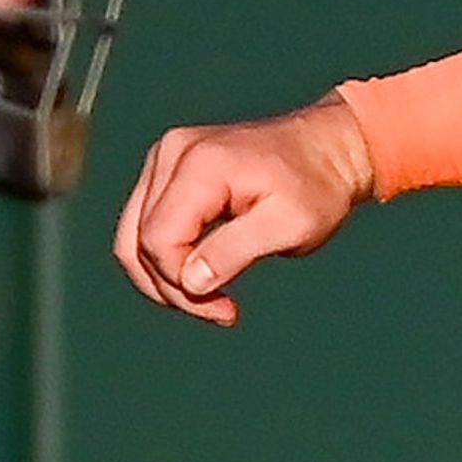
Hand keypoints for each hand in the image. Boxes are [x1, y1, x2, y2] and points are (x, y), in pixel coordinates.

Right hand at [111, 97, 375, 323]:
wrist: (327, 150)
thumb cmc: (315, 187)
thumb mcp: (289, 226)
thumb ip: (235, 251)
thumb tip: (189, 282)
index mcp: (200, 164)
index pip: (158, 239)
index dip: (181, 284)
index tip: (226, 309)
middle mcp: (172, 154)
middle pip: (139, 242)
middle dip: (173, 288)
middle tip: (221, 311)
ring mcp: (165, 159)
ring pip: (134, 238)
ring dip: (164, 279)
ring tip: (209, 300)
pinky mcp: (167, 171)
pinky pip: (145, 226)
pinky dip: (166, 260)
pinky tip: (201, 276)